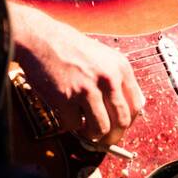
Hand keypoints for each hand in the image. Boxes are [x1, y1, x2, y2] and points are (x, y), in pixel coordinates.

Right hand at [12, 7, 145, 148]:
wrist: (42, 39)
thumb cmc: (70, 47)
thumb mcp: (104, 57)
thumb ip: (117, 79)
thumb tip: (128, 108)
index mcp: (120, 67)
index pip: (136, 106)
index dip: (128, 122)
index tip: (119, 127)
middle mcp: (108, 78)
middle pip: (121, 122)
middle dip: (113, 136)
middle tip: (104, 138)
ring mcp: (87, 89)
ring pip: (100, 129)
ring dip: (93, 134)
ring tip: (85, 128)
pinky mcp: (66, 98)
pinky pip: (74, 125)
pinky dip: (71, 125)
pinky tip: (68, 115)